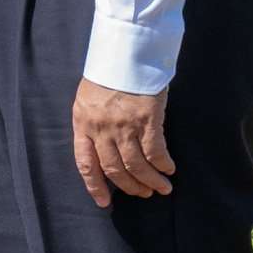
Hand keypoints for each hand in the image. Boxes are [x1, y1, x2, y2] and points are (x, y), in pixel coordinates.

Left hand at [70, 77, 172, 205]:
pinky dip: (163, 164)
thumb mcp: (89, 98)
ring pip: (136, 165)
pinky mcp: (146, 119)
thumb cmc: (109, 72)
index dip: (95, 185)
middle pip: (114, 169)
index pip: (86, 163)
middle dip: (130, 187)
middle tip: (144, 194)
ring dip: (150, 180)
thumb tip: (105, 146)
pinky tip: (169, 169)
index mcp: (83, 123)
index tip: (104, 201)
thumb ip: (93, 122)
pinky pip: (155, 151)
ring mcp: (123, 125)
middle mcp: (100, 129)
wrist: (125, 51)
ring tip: (162, 188)